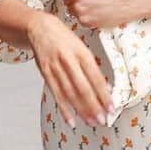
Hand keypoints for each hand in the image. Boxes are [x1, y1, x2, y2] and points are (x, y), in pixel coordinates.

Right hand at [28, 11, 112, 128]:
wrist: (39, 27)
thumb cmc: (64, 38)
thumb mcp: (81, 47)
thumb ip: (91, 67)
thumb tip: (104, 88)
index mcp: (81, 53)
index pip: (95, 77)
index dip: (104, 94)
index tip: (111, 107)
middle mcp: (68, 60)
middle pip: (83, 88)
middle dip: (94, 106)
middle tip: (102, 120)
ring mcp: (55, 68)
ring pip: (70, 94)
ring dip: (81, 110)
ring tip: (91, 122)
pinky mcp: (46, 74)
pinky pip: (56, 94)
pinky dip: (64, 109)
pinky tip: (71, 120)